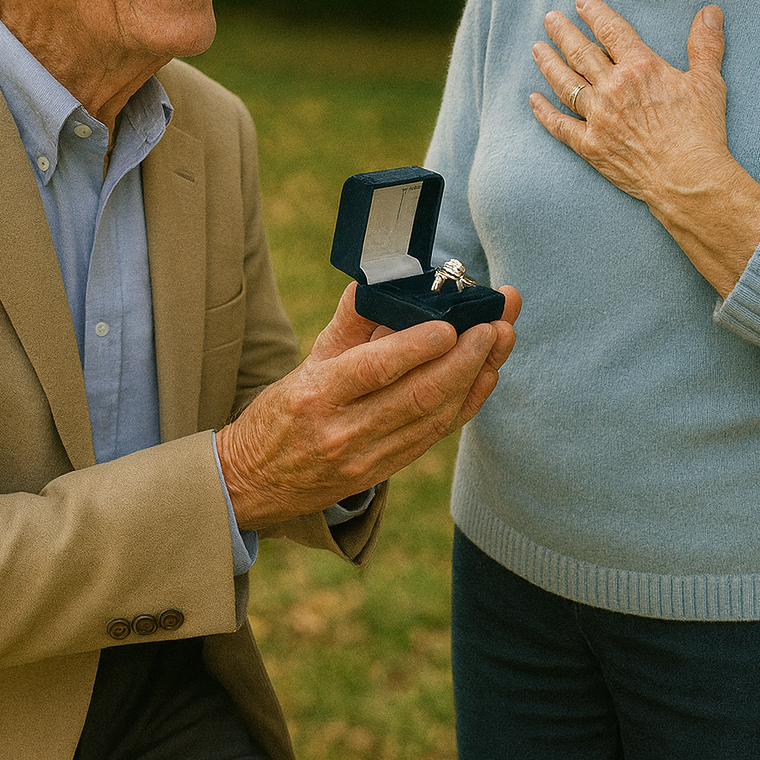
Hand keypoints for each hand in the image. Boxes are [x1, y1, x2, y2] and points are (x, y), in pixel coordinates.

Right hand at [216, 283, 520, 529]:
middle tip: (495, 325)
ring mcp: (368, 458)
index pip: (374, 370)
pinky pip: (435, 434)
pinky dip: (466, 403)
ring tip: (501, 340)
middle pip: (416, 396)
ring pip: (433, 417)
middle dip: (465, 359)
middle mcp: (344, 432)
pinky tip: (487, 374)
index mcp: (318, 395)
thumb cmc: (286, 408)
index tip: (450, 325)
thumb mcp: (309, 359)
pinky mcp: (386, 472)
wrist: (258, 481)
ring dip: (475, 378)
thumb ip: (351, 320)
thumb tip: (385, 278)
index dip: (415, 348)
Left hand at [530, 0, 759, 295]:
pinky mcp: (590, 146)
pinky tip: (533, 99)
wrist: (688, 180)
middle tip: (549, 18)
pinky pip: (559, 125)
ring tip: (537, 48)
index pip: (611, 31)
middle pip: (581, 53)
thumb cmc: (701, 132)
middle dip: (563, 33)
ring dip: (549, 63)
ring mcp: (598, 118)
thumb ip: (705, 44)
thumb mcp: (708, 82)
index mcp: (640, 68)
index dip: (594, 13)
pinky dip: (544, 112)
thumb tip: (711, 10)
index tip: (580, 2)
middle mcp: (613, 88)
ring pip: (565, 83)